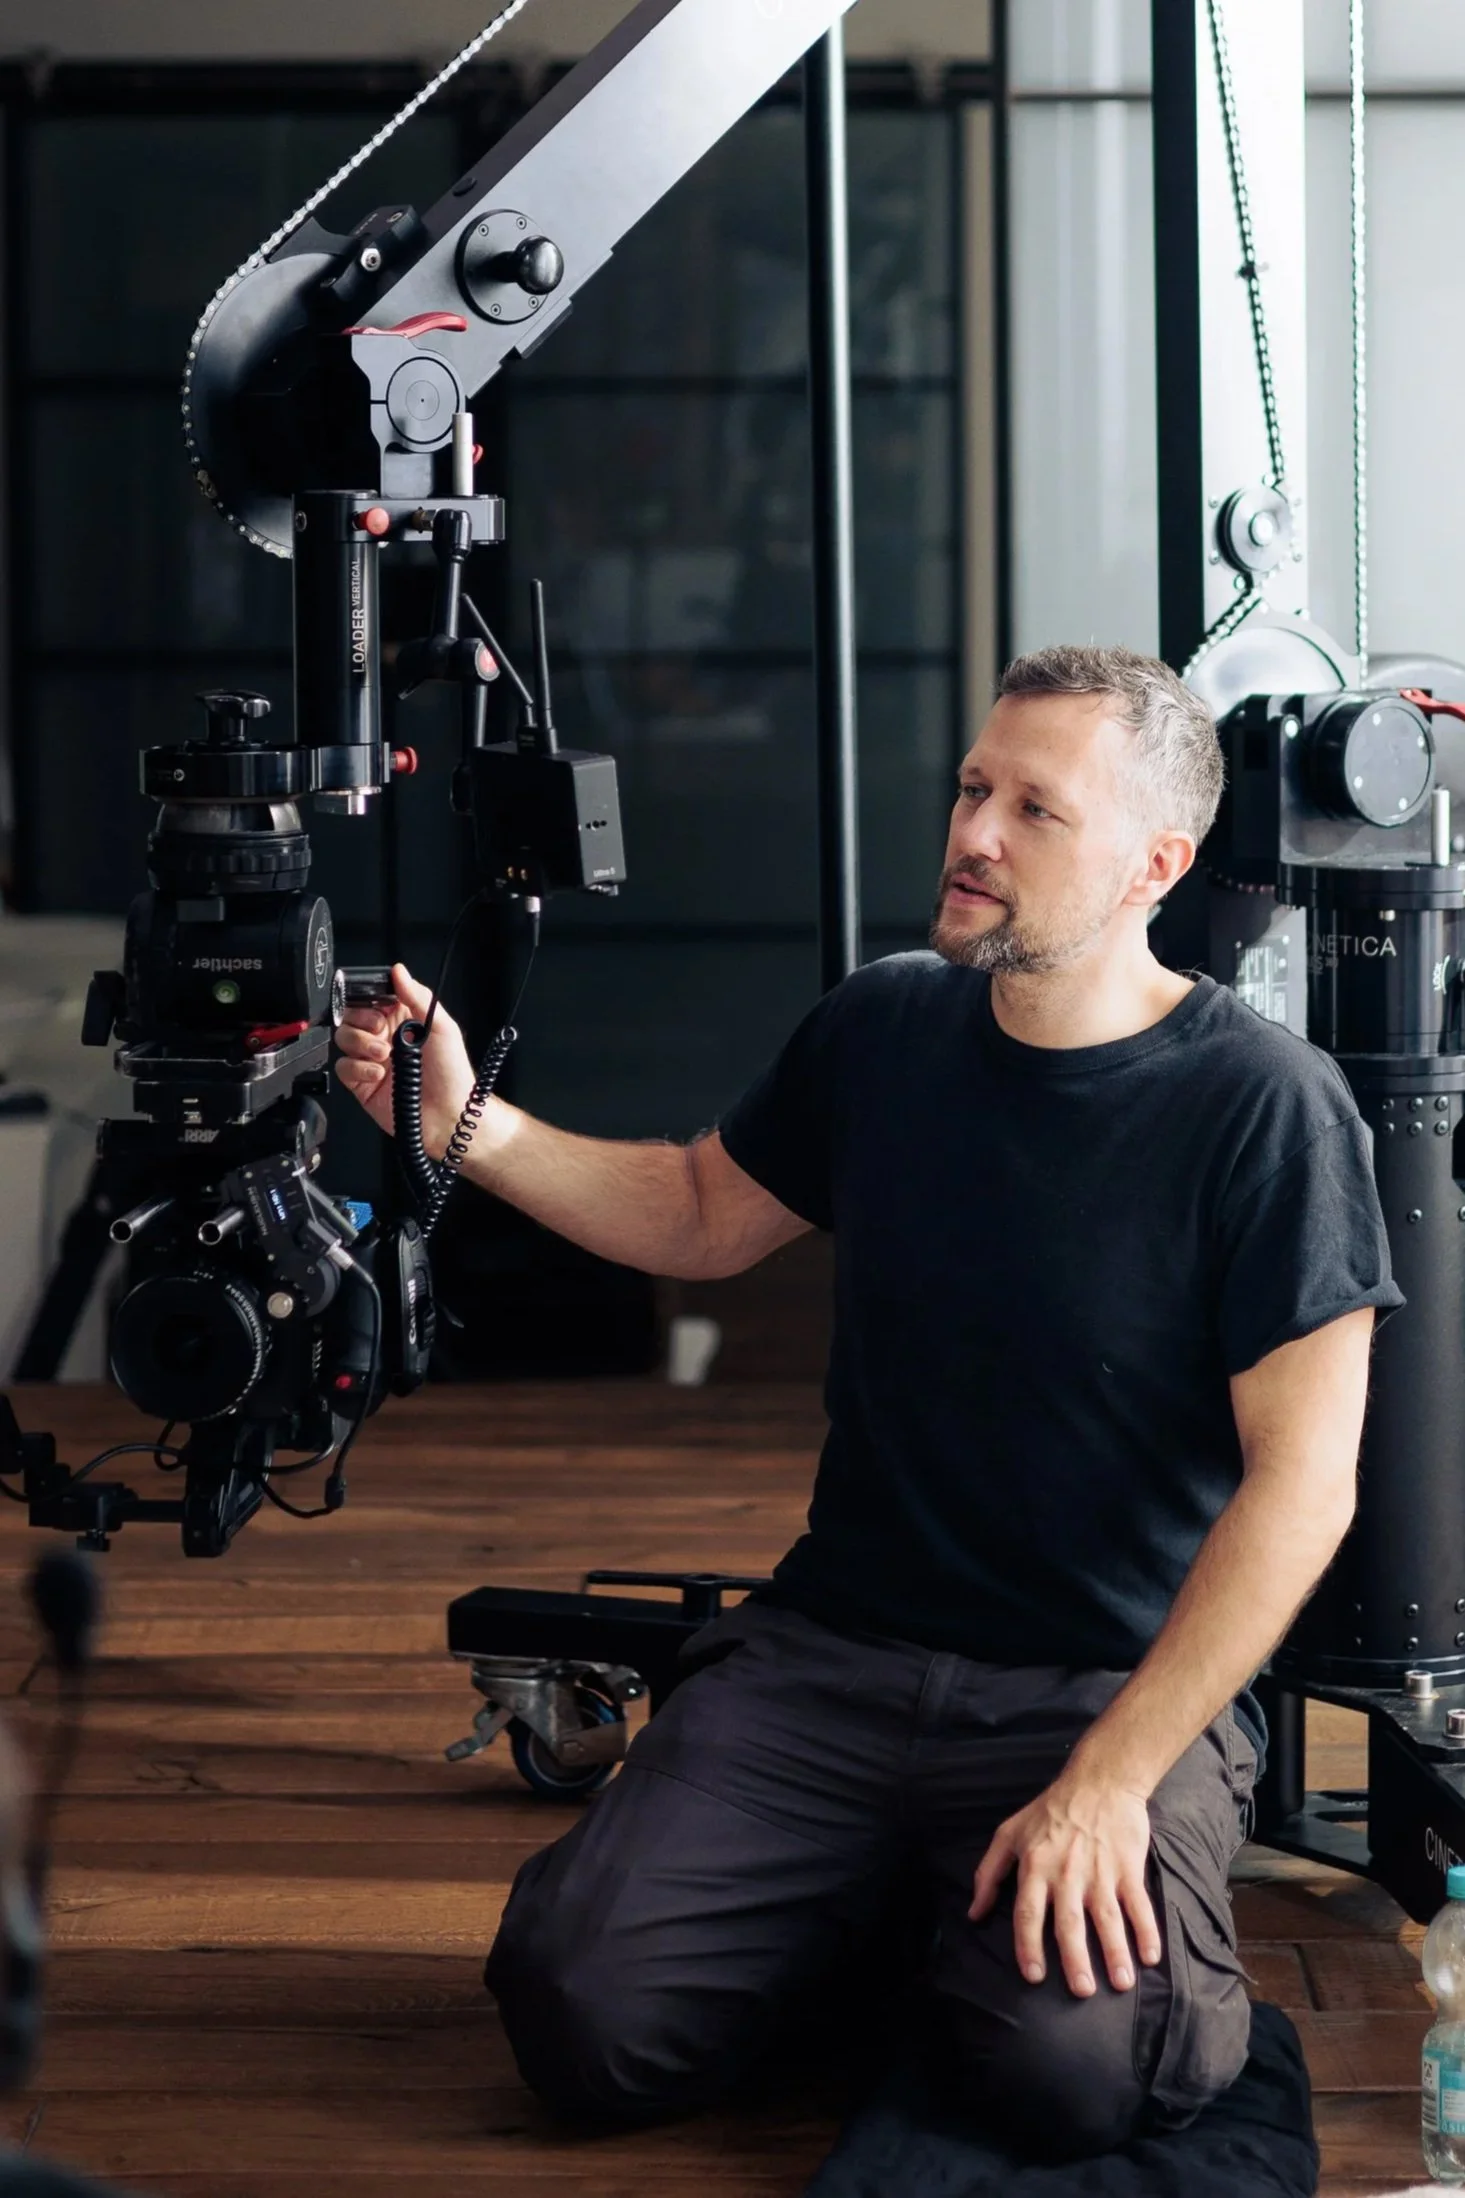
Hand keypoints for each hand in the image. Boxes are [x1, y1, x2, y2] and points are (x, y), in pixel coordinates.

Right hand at [334, 963, 474, 1156]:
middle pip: (351, 1016)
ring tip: (384, 1055)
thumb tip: (399, 971)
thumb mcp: (441, 1028)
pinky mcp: (361, 1083)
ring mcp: (371, 1060)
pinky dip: (358, 1068)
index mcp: (402, 1020)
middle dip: (362, 1021)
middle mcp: (384, 1038)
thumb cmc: (452, 1073)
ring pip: (344, 1039)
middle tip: (382, 1031)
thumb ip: (418, 997)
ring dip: (361, 1044)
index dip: (368, 998)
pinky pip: (343, 1067)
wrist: (449, 1115)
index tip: (377, 1005)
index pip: (372, 998)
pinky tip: (378, 1075)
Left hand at [968, 1772, 1160, 1997]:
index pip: (1028, 1913)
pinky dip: (1147, 1930)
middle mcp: (1067, 1874)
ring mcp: (1100, 1872)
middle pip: (1069, 1923)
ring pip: (1107, 1918)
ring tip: (1121, 1983)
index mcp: (1035, 1867)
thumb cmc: (1050, 1811)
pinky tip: (1151, 1956)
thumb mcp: (1009, 1834)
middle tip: (1082, 1991)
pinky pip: (1138, 1904)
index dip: (1028, 1946)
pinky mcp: (1128, 1868)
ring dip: (1115, 1952)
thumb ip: (989, 1873)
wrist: (1099, 1781)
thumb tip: (973, 1913)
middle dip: (1076, 1959)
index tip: (1033, 1976)